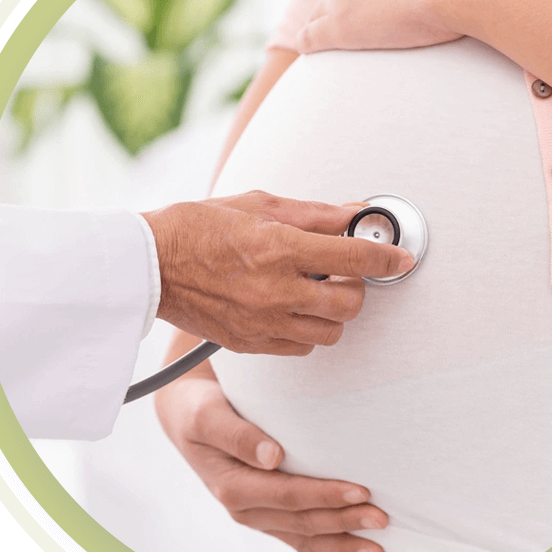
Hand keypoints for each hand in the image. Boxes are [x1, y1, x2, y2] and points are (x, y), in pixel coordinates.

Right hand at [142, 191, 413, 354]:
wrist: (149, 264)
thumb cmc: (199, 225)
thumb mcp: (259, 204)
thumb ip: (315, 214)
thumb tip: (356, 212)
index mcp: (278, 247)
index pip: (354, 257)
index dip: (387, 256)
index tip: (402, 257)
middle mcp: (275, 290)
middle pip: (350, 303)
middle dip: (358, 285)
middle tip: (345, 270)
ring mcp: (262, 322)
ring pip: (330, 332)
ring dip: (334, 311)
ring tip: (317, 290)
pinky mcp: (249, 344)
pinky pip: (301, 348)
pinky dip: (308, 330)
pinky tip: (293, 308)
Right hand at [156, 377, 386, 551]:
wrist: (186, 414)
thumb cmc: (200, 408)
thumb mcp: (208, 415)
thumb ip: (238, 435)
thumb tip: (273, 456)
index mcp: (233, 487)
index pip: (289, 496)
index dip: (326, 495)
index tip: (363, 491)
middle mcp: (244, 508)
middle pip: (303, 521)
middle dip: (345, 523)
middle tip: (383, 519)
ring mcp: (255, 515)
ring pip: (304, 536)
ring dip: (342, 543)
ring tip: (378, 547)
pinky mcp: (264, 513)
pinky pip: (295, 540)